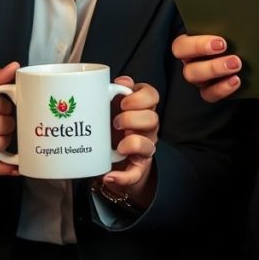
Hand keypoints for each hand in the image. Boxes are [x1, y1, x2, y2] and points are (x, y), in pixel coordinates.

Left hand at [104, 77, 158, 204]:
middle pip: (152, 118)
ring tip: (118, 146)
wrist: (108, 162)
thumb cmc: (107, 129)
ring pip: (149, 144)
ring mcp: (142, 149)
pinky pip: (135, 174)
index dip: (140, 96)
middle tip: (115, 122)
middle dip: (133, 118)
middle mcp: (145, 128)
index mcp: (139, 110)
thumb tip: (107, 82)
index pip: (151, 96)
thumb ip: (107, 94)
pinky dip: (122, 176)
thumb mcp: (106, 109)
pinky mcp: (136, 169)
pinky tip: (110, 176)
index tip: (122, 98)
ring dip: (133, 143)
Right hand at [171, 0, 258, 102]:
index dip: (195, 33)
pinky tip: (236, 81)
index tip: (219, 34)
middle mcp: (207, 52)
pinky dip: (219, 88)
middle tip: (223, 46)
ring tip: (236, 64)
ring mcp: (211, 73)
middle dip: (197, 47)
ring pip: (192, 73)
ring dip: (211, 69)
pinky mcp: (221, 91)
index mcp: (217, 30)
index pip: (191, 28)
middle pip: (181, 50)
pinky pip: (209, 93)